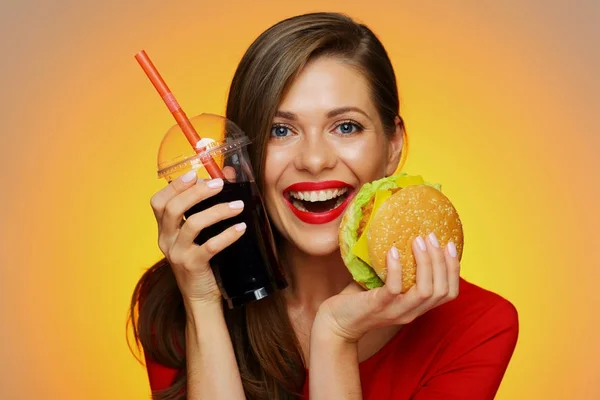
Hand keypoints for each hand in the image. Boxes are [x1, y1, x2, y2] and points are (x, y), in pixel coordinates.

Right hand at [150, 167, 243, 305]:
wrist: (200, 300)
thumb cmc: (202, 262)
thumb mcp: (198, 236)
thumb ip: (207, 208)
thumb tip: (228, 175)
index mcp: (165, 231)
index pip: (158, 202)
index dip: (174, 186)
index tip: (194, 174)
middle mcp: (166, 241)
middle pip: (173, 208)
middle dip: (197, 192)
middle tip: (220, 185)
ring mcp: (177, 254)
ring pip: (192, 224)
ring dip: (217, 211)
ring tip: (238, 206)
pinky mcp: (193, 267)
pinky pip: (210, 246)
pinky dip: (227, 235)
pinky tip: (240, 228)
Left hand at [316, 233, 459, 341]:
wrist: (336, 323)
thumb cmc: (359, 299)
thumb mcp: (384, 284)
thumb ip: (396, 268)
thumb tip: (400, 232)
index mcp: (416, 307)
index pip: (449, 293)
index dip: (454, 270)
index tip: (450, 245)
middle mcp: (411, 311)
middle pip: (441, 290)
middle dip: (442, 261)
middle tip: (431, 237)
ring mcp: (395, 311)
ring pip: (424, 291)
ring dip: (425, 262)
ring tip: (417, 240)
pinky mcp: (378, 306)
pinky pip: (394, 289)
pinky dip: (396, 268)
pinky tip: (392, 251)